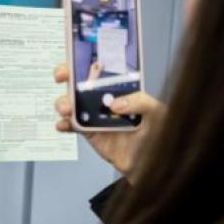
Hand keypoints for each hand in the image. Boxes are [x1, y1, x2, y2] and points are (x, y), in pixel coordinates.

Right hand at [54, 64, 163, 182]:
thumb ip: (140, 102)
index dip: (88, 61)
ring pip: (73, 103)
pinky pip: (73, 126)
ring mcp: (96, 116)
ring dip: (64, 102)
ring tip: (67, 108)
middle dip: (67, 76)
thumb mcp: (158, 113)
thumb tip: (116, 102)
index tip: (76, 58)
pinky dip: (64, 124)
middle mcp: (105, 100)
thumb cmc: (160, 137)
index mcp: (122, 89)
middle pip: (81, 82)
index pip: (103, 70)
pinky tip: (63, 124)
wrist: (152, 165)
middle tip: (63, 77)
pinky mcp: (90, 133)